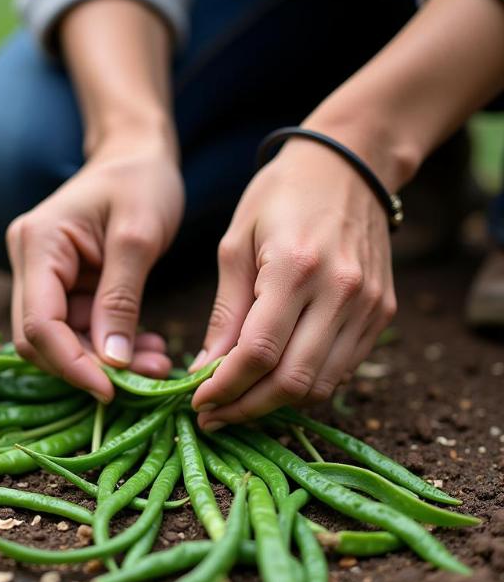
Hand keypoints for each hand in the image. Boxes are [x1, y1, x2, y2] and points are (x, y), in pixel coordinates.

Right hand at [7, 136, 184, 401]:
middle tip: (144, 381)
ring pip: (61, 340)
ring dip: (104, 360)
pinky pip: (79, 328)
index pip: (39, 322)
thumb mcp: (138, 237)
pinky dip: (110, 345)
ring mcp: (43, 275)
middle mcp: (30, 262)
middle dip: (88, 366)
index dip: (70, 363)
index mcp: (39, 243)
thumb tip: (112, 363)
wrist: (137, 155)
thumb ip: (121, 300)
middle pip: (40, 339)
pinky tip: (147, 349)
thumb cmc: (141, 181)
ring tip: (156, 364)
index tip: (111, 390)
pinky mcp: (64, 285)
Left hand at [190, 139, 396, 428]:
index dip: (225, 388)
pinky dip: (305, 384)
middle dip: (247, 408)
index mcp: (295, 268)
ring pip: (322, 385)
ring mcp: (369, 305)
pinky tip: (274, 381)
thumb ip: (225, 312)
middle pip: (293, 381)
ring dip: (276, 404)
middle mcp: (341, 292)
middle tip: (213, 416)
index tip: (197, 402)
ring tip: (238, 403)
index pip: (259, 353)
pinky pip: (342, 368)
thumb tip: (205, 370)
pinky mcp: (383, 311)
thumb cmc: (280, 196)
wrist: (349, 166)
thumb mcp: (235, 245)